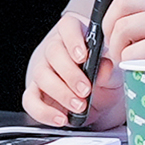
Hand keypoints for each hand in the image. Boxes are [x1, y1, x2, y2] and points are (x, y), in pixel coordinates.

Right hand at [20, 9, 122, 127]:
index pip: (68, 26)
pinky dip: (44, 112)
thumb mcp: (114, 74)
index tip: (83, 57)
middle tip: (86, 90)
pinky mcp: (35, 93)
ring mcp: (43, 71)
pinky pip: (30, 101)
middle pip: (53, 52)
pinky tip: (61, 118)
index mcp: (76, 36)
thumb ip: (110, 70)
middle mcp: (56, 50)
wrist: (101, 102)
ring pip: (41, 75)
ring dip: (61, 93)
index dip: (73, 39)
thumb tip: (105, 67)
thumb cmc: (105, 79)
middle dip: (70, 74)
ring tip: (80, 106)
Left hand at [96, 0, 144, 68]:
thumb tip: (103, 33)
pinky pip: (142, 69)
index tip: (110, 37)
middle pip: (121, 27)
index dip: (108, 20)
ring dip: (127, 66)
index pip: (124, 1)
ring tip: (140, 70)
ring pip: (128, 51)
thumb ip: (143, 26)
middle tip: (122, 60)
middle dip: (114, 48)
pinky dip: (140, 77)